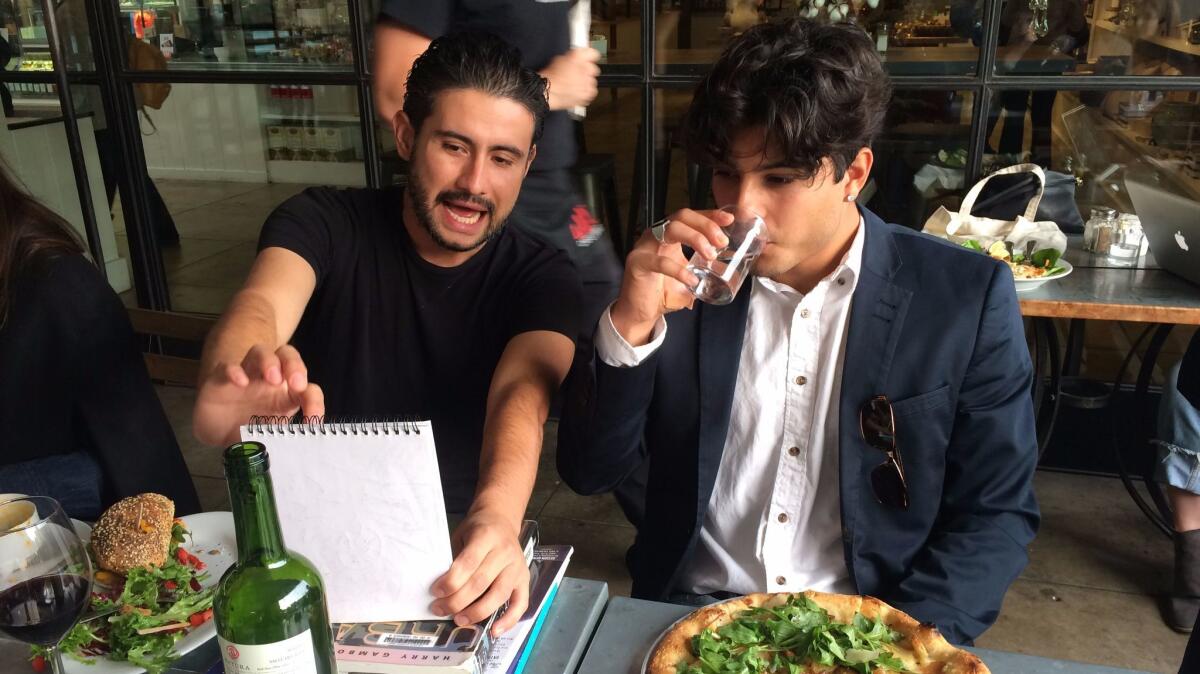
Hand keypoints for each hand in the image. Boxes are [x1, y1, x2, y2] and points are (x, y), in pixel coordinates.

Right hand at [193, 345, 324, 445]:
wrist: (217, 431)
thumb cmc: (249, 430)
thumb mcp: (271, 437)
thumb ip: (284, 440)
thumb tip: (300, 456)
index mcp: (287, 393)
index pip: (308, 388)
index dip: (315, 402)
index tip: (313, 421)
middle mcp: (268, 379)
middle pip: (287, 355)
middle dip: (295, 365)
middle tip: (297, 383)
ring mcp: (245, 375)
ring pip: (260, 351)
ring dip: (269, 362)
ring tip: (273, 378)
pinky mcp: (221, 378)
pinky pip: (228, 366)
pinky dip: (234, 370)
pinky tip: (240, 382)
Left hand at [431, 511, 528, 635]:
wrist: (501, 520)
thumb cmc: (476, 530)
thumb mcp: (461, 535)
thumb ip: (455, 559)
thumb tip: (441, 590)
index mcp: (487, 537)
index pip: (468, 563)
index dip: (451, 581)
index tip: (436, 592)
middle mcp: (505, 552)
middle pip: (481, 583)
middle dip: (457, 600)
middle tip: (440, 609)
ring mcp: (517, 567)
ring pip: (498, 595)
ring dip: (476, 612)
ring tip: (459, 620)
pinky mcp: (525, 580)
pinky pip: (521, 603)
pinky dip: (509, 620)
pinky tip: (494, 631)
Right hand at [539, 48, 599, 110]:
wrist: (547, 91)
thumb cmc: (550, 76)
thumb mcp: (560, 59)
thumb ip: (572, 57)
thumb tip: (576, 59)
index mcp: (578, 56)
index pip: (593, 53)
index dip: (589, 57)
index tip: (587, 60)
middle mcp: (586, 67)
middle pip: (593, 68)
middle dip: (586, 72)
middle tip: (577, 75)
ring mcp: (588, 81)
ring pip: (592, 81)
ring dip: (585, 82)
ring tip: (573, 85)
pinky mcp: (588, 93)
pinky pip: (591, 92)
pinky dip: (585, 92)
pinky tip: (575, 91)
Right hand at [609, 208, 732, 345]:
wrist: (641, 313)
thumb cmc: (664, 293)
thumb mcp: (690, 275)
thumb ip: (705, 269)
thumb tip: (730, 268)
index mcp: (668, 235)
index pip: (690, 217)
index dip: (709, 215)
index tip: (729, 220)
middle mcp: (656, 235)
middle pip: (681, 216)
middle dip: (705, 225)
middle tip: (722, 242)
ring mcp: (645, 246)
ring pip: (671, 229)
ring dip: (696, 238)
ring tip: (711, 256)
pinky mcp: (637, 263)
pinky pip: (660, 261)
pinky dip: (679, 269)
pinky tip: (691, 279)